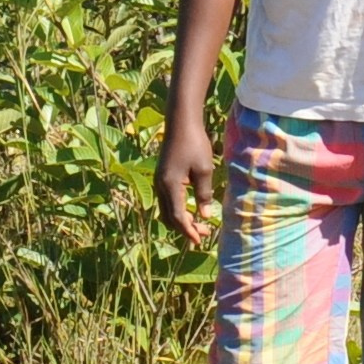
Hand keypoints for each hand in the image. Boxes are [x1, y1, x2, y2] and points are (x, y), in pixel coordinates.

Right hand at [155, 118, 219, 244]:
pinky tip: (191, 209)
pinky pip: (168, 200)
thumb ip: (204, 194)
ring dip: (182, 219)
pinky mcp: (162, 177)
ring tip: (200, 224)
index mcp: (170, 186)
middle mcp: (160, 186)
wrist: (181, 123)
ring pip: (167, 210)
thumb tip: (204, 215)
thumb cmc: (195, 144)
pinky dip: (178, 209)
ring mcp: (159, 181)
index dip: (189, 230)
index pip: (178, 217)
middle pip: (169, 217)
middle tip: (204, 233)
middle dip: (185, 228)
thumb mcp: (204, 170)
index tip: (200, 240)